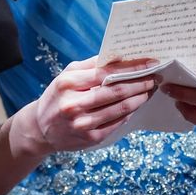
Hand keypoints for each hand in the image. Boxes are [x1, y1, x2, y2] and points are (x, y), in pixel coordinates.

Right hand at [15, 56, 155, 155]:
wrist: (40, 129)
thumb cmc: (57, 97)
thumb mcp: (66, 76)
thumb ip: (90, 65)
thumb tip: (120, 56)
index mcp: (68, 84)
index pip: (107, 73)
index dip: (132, 68)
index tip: (150, 63)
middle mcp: (74, 105)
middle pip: (117, 91)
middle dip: (140, 83)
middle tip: (155, 77)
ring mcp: (82, 124)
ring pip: (120, 109)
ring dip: (139, 98)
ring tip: (148, 90)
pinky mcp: (90, 138)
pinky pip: (117, 123)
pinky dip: (129, 113)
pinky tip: (135, 105)